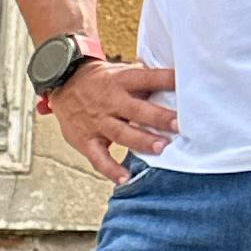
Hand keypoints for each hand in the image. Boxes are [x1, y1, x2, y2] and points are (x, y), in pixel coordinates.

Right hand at [43, 53, 176, 186]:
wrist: (64, 84)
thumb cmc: (101, 81)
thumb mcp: (121, 72)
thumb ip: (145, 80)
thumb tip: (177, 80)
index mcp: (122, 81)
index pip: (148, 78)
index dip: (167, 80)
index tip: (187, 83)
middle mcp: (110, 102)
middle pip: (137, 110)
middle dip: (158, 118)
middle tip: (179, 124)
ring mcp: (98, 122)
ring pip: (121, 133)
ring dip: (141, 141)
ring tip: (161, 148)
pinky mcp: (86, 140)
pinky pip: (98, 158)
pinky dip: (110, 169)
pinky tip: (124, 178)